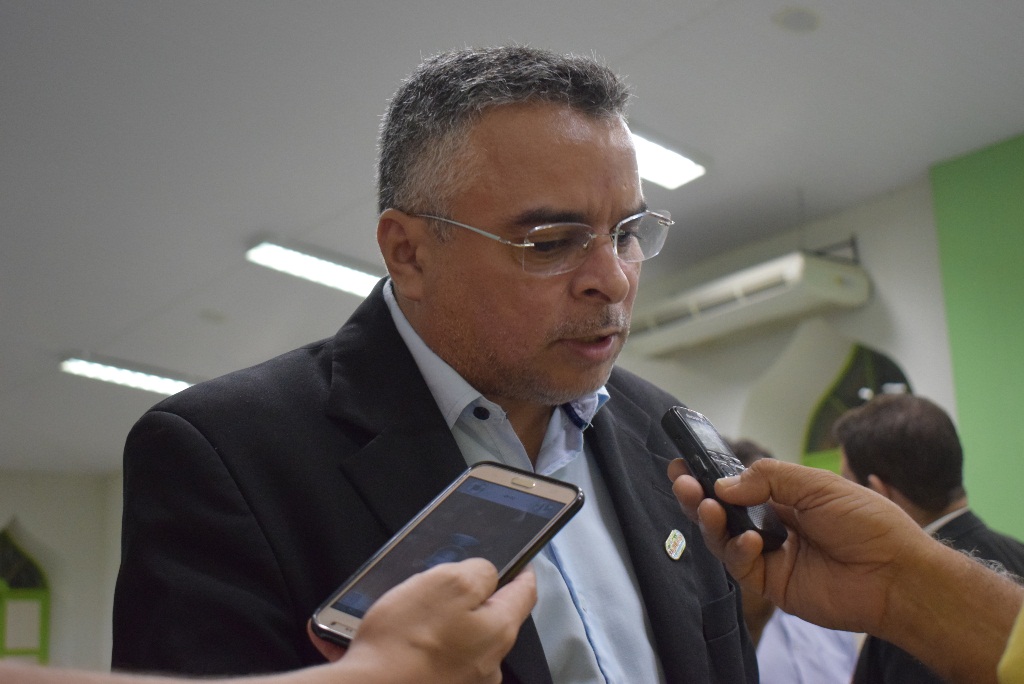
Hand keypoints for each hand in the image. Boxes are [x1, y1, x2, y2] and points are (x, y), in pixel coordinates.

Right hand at [313, 558, 535, 683]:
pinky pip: (438, 658)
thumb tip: (487, 573)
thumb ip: (478, 572)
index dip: (522, 571)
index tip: (520, 561)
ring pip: (461, 638)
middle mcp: (489, 662)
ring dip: (442, 623)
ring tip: (408, 615)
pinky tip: (398, 638)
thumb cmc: (403, 643)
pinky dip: (423, 645)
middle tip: (439, 585)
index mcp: (498, 630)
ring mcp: (465, 680)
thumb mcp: (446, 582)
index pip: (525, 593)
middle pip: (490, 617)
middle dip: (469, 598)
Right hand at [668, 457, 925, 634]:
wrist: (896, 573)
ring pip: (723, 538)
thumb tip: (723, 485)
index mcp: (785, 498)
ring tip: (706, 506)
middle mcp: (773, 525)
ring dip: (709, 520)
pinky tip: (749, 540)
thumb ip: (767, 479)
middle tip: (680, 481)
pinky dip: (737, 550)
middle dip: (697, 495)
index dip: (710, 475)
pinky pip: (740, 566)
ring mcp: (771, 556)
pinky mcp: (772, 584)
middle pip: (722, 511)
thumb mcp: (817, 485)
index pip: (737, 484)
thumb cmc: (868, 523)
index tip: (684, 463)